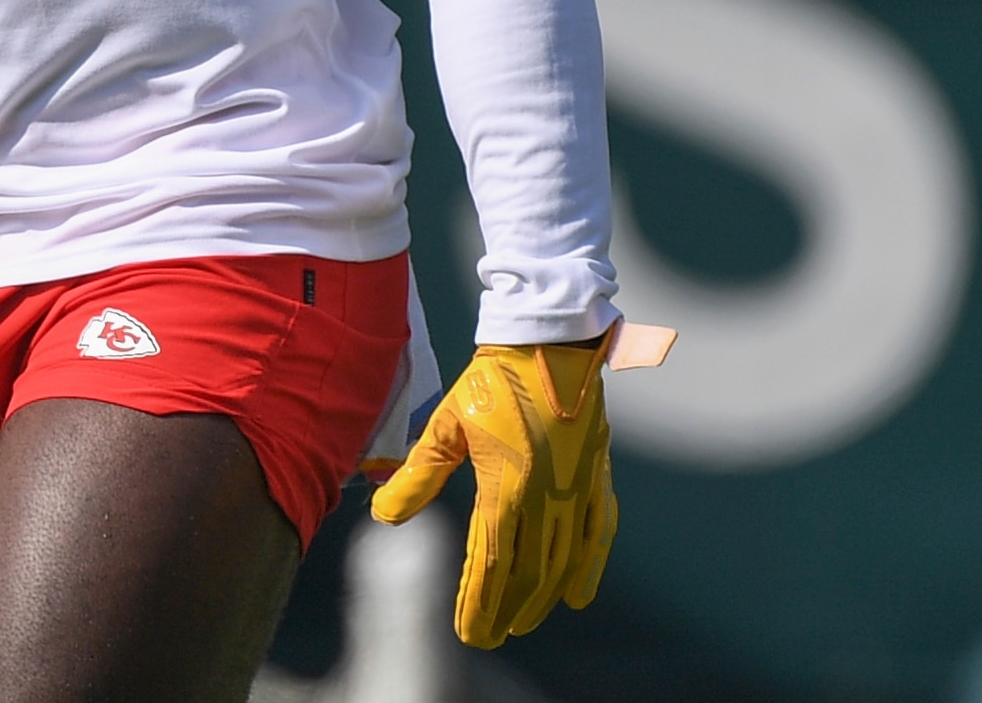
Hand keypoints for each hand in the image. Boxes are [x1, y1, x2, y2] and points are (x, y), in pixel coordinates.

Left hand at [369, 340, 614, 648]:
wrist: (545, 344)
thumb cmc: (489, 383)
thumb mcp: (446, 426)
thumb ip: (418, 475)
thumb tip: (383, 515)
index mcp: (508, 484)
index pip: (492, 561)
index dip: (481, 601)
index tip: (471, 632)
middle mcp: (547, 494)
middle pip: (529, 570)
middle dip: (508, 609)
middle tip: (491, 636)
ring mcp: (576, 487)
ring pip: (563, 559)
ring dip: (542, 597)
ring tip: (523, 622)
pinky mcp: (596, 476)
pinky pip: (599, 532)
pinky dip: (590, 566)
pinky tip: (578, 595)